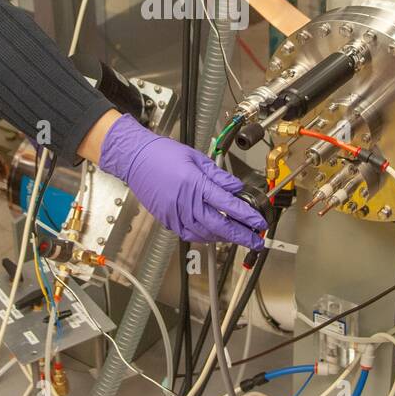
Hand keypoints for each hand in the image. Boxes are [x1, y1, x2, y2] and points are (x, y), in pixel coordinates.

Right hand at [97, 114, 265, 249]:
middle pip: (219, 226)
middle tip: (254, 240)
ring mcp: (174, 213)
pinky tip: (213, 234)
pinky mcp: (166, 219)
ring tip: (237, 236)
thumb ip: (218, 176)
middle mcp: (185, 202)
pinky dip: (204, 237)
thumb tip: (236, 188)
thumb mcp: (197, 158)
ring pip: (204, 234)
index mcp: (195, 183)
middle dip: (240, 235)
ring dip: (223, 238)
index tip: (259, 223)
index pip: (228, 205)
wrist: (135, 159)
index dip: (246, 216)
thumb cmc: (163, 154)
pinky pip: (189, 234)